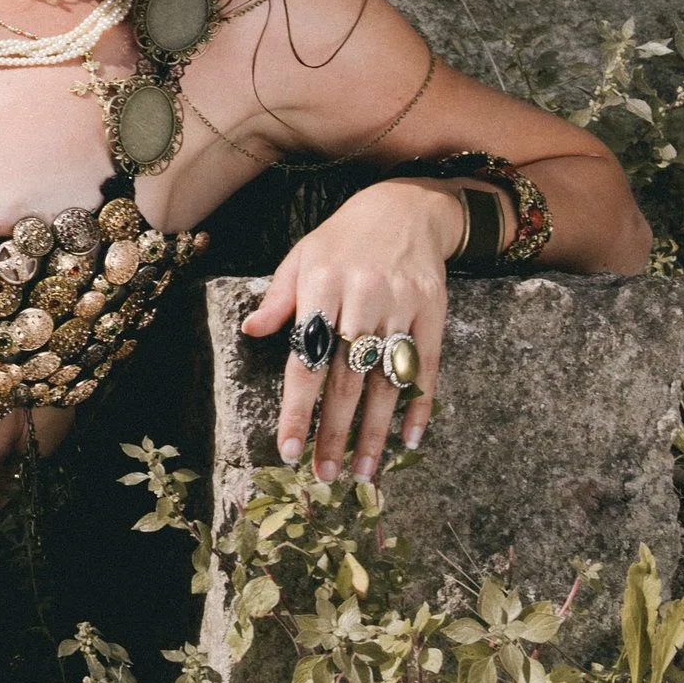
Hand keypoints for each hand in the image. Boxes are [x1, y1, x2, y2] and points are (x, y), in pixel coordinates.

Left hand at [241, 182, 466, 479]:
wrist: (405, 207)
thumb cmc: (341, 240)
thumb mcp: (302, 256)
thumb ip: (279, 297)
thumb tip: (251, 330)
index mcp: (322, 283)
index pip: (306, 358)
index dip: (298, 409)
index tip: (289, 450)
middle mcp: (362, 296)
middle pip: (347, 378)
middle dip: (335, 433)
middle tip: (325, 474)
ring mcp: (401, 304)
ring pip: (386, 380)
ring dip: (375, 431)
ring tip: (363, 473)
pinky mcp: (433, 311)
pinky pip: (425, 366)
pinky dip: (419, 405)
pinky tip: (409, 440)